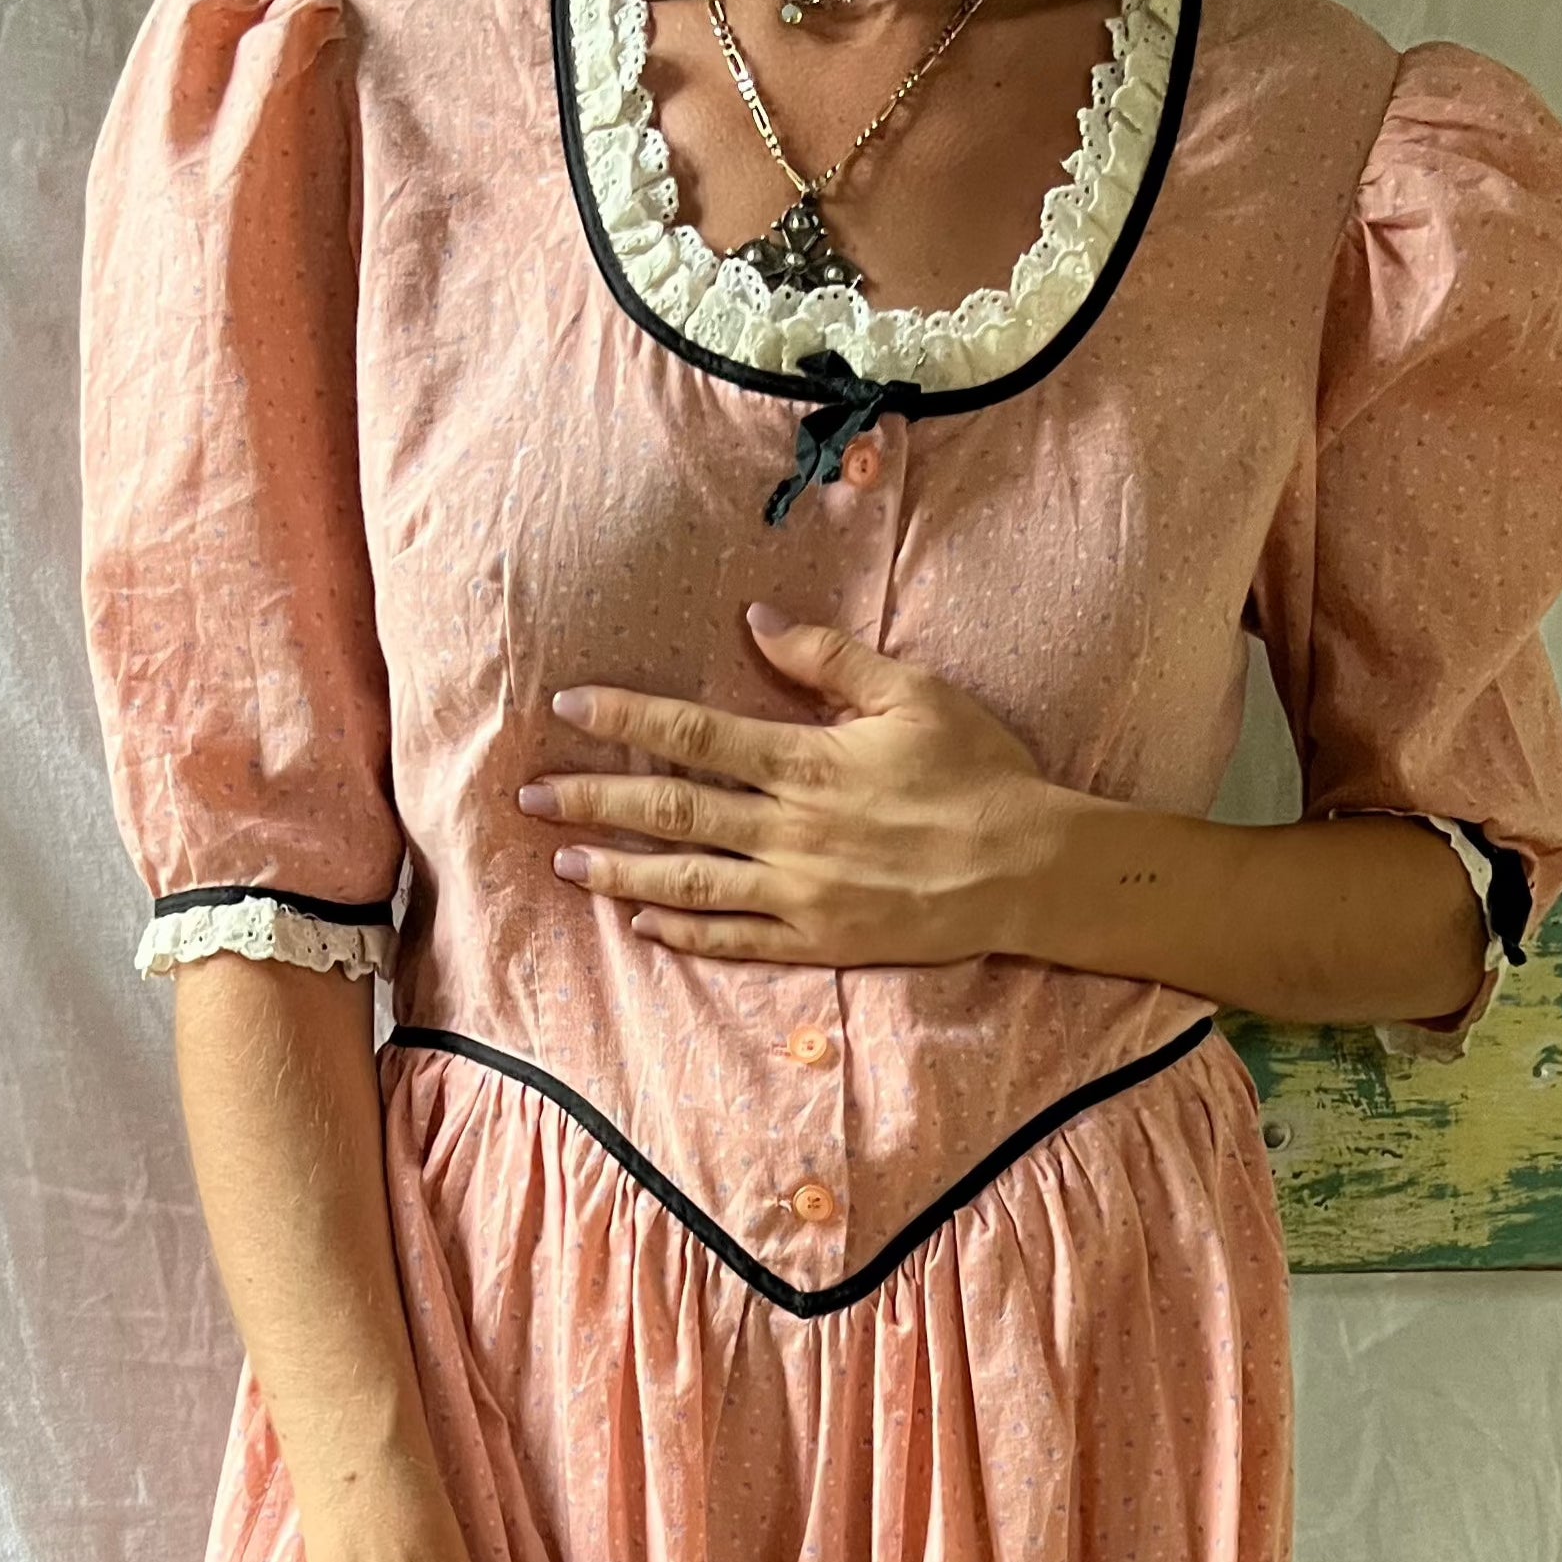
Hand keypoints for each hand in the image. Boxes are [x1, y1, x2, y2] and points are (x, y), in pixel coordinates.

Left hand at [516, 602, 1071, 963]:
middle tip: (530, 794)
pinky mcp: (820, 940)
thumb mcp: (912, 693)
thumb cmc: (979, 771)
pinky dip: (685, 933)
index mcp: (807, 762)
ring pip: (689, 881)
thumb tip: (755, 620)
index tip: (570, 707)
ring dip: (620, 870)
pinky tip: (641, 923)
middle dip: (594, 798)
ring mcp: (801, 893)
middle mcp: (790, 831)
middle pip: (671, 811)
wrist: (1031, 868)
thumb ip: (828, 659)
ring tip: (564, 859)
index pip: (693, 734)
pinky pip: (737, 940)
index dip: (626, 719)